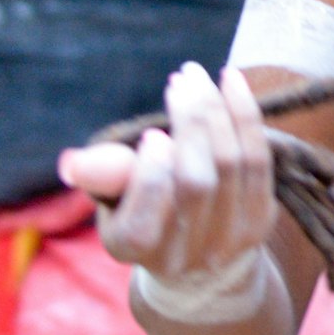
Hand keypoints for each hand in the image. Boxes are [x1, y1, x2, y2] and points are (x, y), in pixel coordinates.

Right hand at [60, 64, 278, 316]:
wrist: (197, 257)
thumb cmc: (146, 213)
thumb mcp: (114, 199)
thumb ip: (102, 176)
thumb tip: (72, 164)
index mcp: (136, 249)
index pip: (145, 215)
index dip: (152, 171)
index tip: (152, 133)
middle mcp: (186, 255)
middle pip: (197, 182)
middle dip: (192, 122)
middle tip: (180, 80)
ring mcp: (229, 241)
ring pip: (232, 165)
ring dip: (217, 111)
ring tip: (198, 77)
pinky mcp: (261, 221)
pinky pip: (259, 160)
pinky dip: (246, 116)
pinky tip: (230, 82)